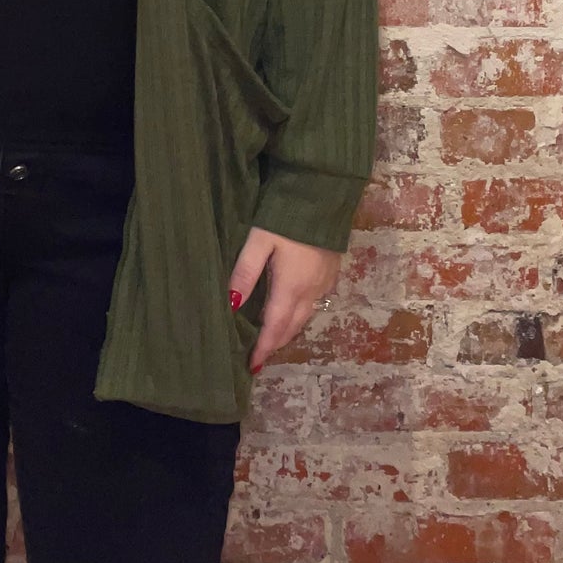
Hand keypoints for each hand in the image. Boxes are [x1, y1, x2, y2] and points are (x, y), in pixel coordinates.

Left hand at [226, 227, 339, 373]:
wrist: (324, 196)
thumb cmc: (285, 217)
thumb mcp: (258, 241)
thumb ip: (244, 272)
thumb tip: (231, 305)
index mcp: (291, 288)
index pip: (274, 327)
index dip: (264, 348)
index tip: (252, 366)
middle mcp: (311, 291)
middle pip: (291, 327)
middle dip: (275, 343)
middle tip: (258, 355)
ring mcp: (324, 283)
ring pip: (304, 317)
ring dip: (287, 331)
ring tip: (270, 338)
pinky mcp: (331, 272)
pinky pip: (314, 304)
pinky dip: (299, 315)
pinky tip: (288, 310)